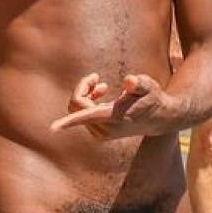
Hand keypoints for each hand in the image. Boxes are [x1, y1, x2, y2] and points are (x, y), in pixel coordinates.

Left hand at [50, 73, 187, 139]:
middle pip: (76, 105)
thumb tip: (130, 81)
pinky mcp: (99, 134)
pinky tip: (100, 93)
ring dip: (85, 94)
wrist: (158, 119)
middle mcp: (103, 129)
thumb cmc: (153, 98)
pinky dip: (86, 102)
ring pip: (77, 111)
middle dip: (82, 89)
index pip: (85, 116)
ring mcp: (100, 133)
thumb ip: (140, 83)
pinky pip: (81, 116)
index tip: (52, 128)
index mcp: (112, 118)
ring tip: (101, 85)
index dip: (68, 121)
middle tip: (95, 77)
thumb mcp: (150, 86)